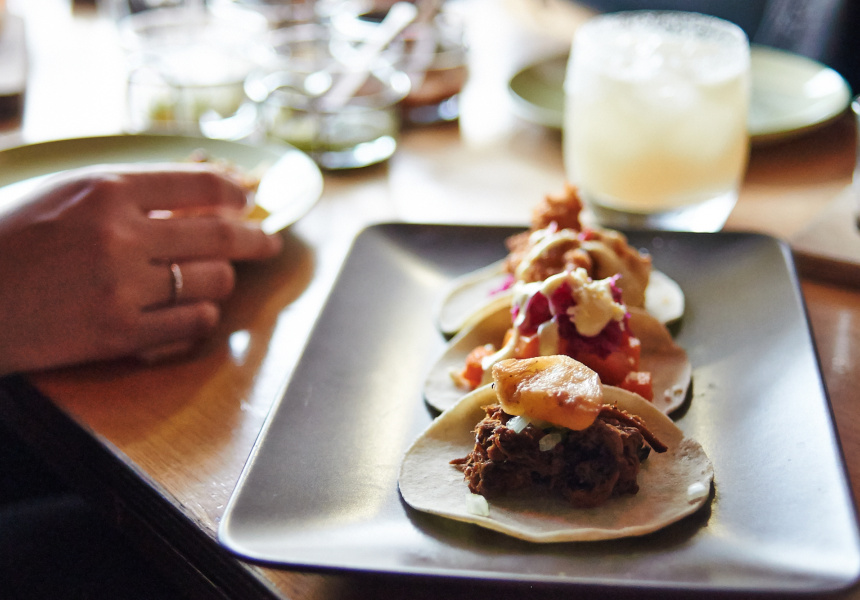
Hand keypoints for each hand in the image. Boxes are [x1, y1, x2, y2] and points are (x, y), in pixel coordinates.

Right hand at [0, 163, 282, 374]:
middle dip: (258, 239)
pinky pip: (193, 324)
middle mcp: (120, 235)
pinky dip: (202, 317)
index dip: (237, 193)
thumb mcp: (68, 194)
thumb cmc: (13, 239)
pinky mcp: (118, 334)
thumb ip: (135, 191)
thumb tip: (211, 191)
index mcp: (106, 189)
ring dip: (222, 280)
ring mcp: (121, 288)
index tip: (249, 202)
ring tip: (211, 279)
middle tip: (270, 244)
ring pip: (213, 281)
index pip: (202, 184)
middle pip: (223, 235)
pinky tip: (191, 311)